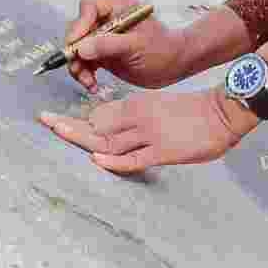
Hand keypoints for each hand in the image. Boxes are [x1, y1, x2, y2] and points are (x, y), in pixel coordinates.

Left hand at [39, 88, 252, 173]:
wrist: (222, 113)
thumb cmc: (190, 112)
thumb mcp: (156, 106)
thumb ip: (131, 116)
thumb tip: (102, 125)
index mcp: (138, 106)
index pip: (99, 115)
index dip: (75, 120)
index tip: (53, 119)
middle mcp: (139, 118)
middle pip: (97, 127)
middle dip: (69, 125)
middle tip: (44, 120)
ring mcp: (150, 135)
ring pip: (110, 141)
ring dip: (83, 140)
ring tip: (59, 132)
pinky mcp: (162, 152)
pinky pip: (134, 159)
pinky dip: (114, 161)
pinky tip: (97, 161)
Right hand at [61, 0, 188, 90]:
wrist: (175, 65)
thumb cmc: (163, 49)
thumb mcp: (136, 46)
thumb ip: (109, 45)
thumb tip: (82, 48)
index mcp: (118, 8)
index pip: (90, 8)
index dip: (79, 25)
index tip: (75, 44)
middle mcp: (108, 20)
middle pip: (80, 30)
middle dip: (76, 51)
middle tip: (78, 69)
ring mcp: (104, 38)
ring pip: (79, 48)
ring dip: (78, 66)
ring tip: (88, 82)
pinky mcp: (103, 54)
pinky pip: (85, 62)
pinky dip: (85, 74)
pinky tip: (93, 85)